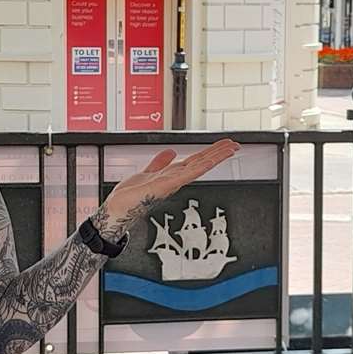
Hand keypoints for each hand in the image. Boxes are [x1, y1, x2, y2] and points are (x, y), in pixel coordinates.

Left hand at [101, 140, 242, 233]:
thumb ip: (159, 162)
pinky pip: (184, 175)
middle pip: (201, 162)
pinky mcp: (164, 186)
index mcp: (172, 175)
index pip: (196, 160)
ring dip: (214, 158)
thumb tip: (170, 152)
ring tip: (229, 150)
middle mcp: (175, 179)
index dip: (211, 152)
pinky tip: (208, 162)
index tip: (224, 145)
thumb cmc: (131, 195)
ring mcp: (172, 183)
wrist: (118, 208)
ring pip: (198, 167)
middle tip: (234, 145)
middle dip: (218, 153)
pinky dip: (197, 168)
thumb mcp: (148, 172)